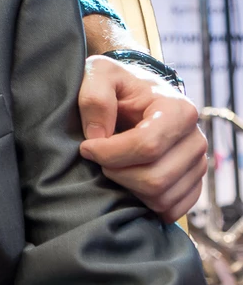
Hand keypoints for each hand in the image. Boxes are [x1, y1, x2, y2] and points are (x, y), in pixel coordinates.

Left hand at [77, 54, 205, 222]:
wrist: (137, 96)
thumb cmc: (117, 85)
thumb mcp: (99, 75)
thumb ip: (95, 98)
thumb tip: (98, 135)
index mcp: (179, 110)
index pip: (147, 146)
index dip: (110, 153)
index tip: (86, 147)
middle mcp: (196, 140)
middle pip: (155, 178)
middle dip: (116, 174)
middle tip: (98, 160)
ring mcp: (198, 164)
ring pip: (162, 198)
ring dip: (128, 189)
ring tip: (112, 167)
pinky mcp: (193, 183)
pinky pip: (172, 209)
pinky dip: (145, 203)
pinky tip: (126, 184)